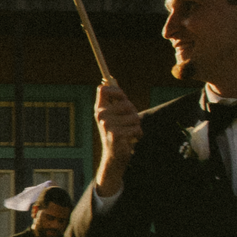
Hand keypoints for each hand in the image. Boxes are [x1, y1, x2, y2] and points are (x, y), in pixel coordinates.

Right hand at [92, 80, 140, 195]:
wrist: (113, 157)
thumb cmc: (116, 133)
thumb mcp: (113, 114)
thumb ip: (113, 98)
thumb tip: (110, 78)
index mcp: (99, 109)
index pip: (105, 90)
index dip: (117, 91)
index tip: (123, 97)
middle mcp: (101, 116)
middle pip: (127, 104)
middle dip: (133, 113)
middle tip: (128, 123)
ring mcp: (107, 125)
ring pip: (134, 117)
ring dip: (136, 126)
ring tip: (128, 133)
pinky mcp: (115, 135)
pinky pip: (136, 128)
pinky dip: (137, 134)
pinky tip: (130, 140)